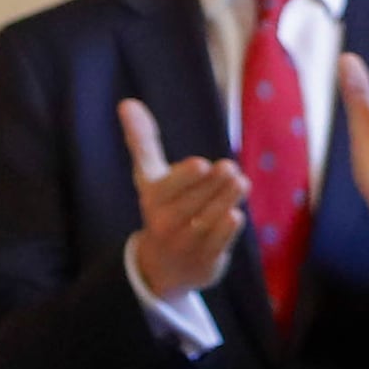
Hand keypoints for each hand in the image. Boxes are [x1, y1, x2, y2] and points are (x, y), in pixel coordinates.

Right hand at [118, 99, 249, 302]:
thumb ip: (142, 141)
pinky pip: (217, 244)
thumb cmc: (161, 207)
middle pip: (191, 202)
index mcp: (152, 198)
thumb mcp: (148, 176)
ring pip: (206, 221)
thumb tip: (127, 102)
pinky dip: (226, 231)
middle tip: (230, 168)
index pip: (167, 187)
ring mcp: (185, 244)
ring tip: (241, 182)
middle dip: (213, 185)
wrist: (163, 266)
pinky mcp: (205, 260)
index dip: (185, 177)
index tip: (202, 164)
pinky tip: (236, 214)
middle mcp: (165, 223)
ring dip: (225, 201)